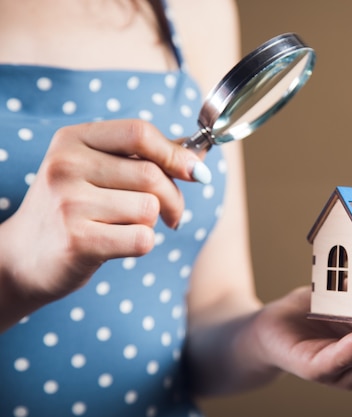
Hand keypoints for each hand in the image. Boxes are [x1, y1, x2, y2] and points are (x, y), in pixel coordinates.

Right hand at [0, 119, 206, 311]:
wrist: (23, 257)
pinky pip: (142, 238)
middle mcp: (66, 165)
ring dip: (152, 223)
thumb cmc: (73, 209)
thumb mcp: (97, 172)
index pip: (139, 132)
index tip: (196, 172)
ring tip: (127, 227)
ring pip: (149, 208)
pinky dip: (142, 244)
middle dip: (174, 198)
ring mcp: (69, 203)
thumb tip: (198, 156)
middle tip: (171, 214)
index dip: (176, 153)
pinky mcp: (77, 240)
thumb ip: (144, 159)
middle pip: (152, 175)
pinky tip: (118, 244)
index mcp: (73, 139)